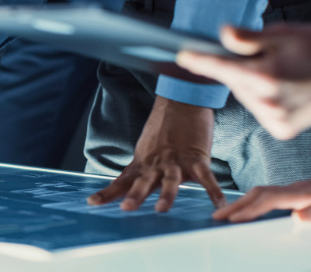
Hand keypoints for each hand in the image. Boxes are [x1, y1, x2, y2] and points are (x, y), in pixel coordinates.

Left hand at [87, 96, 226, 211]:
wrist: (181, 102)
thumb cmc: (164, 130)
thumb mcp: (145, 151)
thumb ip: (141, 171)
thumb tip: (130, 189)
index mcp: (142, 163)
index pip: (122, 181)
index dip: (107, 193)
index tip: (91, 203)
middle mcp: (156, 164)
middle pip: (144, 182)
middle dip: (136, 195)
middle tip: (127, 208)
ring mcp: (176, 161)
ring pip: (170, 180)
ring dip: (166, 194)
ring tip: (161, 208)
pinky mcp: (197, 157)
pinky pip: (206, 177)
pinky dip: (213, 191)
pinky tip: (218, 204)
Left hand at [177, 24, 310, 139]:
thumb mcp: (286, 36)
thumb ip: (249, 38)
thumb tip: (223, 35)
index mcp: (266, 78)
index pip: (221, 68)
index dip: (200, 61)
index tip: (184, 57)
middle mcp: (269, 103)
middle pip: (234, 83)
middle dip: (240, 70)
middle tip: (265, 59)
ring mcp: (275, 120)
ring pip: (246, 97)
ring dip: (252, 86)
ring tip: (281, 75)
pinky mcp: (282, 129)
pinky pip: (259, 110)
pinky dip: (264, 100)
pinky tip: (284, 91)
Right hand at [213, 177, 310, 221]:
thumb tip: (297, 217)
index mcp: (304, 193)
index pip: (269, 199)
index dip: (250, 209)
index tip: (232, 220)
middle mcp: (296, 189)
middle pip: (259, 193)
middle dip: (236, 204)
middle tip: (216, 216)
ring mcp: (296, 190)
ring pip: (262, 193)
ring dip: (242, 203)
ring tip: (225, 214)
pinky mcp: (298, 193)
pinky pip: (269, 196)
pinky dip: (254, 202)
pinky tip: (249, 211)